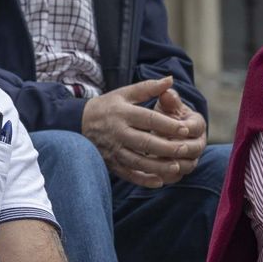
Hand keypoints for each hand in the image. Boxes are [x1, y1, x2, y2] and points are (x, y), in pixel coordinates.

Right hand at [82, 77, 205, 187]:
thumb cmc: (106, 106)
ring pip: (138, 162)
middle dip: (166, 147)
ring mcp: (113, 150)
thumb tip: (171, 79)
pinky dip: (143, 180)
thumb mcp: (124, 93)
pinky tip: (159, 182)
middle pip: (145, 143)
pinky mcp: (110, 163)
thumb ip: (148, 87)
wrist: (77, 123)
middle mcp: (118, 132)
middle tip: (185, 149)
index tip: (185, 128)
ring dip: (158, 166)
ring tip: (177, 167)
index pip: (148, 119)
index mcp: (123, 113)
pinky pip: (128, 174)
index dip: (167, 125)